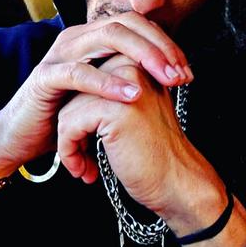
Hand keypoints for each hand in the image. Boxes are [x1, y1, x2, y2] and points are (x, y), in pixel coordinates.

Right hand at [0, 12, 192, 179]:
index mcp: (93, 36)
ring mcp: (60, 53)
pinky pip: (78, 72)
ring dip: (142, 56)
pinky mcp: (44, 76)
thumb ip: (129, 72)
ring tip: (166, 79)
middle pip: (126, 24)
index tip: (187, 71)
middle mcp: (78, 37)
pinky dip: (107, 81)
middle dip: (159, 47)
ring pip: (107, 37)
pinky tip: (130, 95)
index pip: (137, 24)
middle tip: (181, 74)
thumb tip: (171, 70)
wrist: (24, 135)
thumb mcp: (105, 89)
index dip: (165, 43)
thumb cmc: (69, 112)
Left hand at [56, 54, 222, 224]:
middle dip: (73, 125)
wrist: (177, 181)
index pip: (89, 78)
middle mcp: (132, 68)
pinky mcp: (114, 110)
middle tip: (85, 155)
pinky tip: (84, 169)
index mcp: (138, 65)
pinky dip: (69, 151)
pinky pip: (69, 124)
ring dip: (69, 142)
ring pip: (68, 108)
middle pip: (76, 91)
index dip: (83, 111)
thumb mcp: (137, 110)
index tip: (91, 138)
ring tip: (84, 165)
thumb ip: (114, 93)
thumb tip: (77, 93)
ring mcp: (124, 88)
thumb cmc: (155, 153)